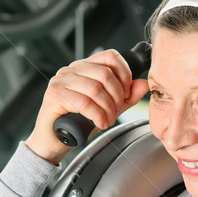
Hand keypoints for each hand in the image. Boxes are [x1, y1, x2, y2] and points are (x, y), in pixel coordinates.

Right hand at [25, 49, 149, 163]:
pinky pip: (83, 102)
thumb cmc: (78, 123)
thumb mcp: (109, 108)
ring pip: (95, 88)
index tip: (126, 93)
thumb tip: (142, 84)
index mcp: (86, 67)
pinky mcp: (54, 95)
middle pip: (105, 73)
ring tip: (108, 120)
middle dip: (117, 96)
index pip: (111, 56)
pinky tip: (100, 123)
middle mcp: (72, 70)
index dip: (125, 74)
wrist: (55, 140)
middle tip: (116, 112)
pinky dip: (97, 115)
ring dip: (108, 109)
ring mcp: (61, 80)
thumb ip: (126, 97)